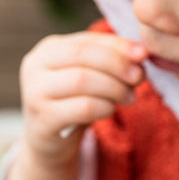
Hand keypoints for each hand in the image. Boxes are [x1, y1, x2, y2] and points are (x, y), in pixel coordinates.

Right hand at [19, 32, 146, 164]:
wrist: (49, 140)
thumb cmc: (75, 100)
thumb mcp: (91, 76)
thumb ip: (112, 61)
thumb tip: (141, 54)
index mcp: (49, 49)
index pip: (87, 40)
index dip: (118, 45)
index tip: (143, 54)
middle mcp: (35, 67)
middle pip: (82, 55)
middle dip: (117, 64)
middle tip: (139, 77)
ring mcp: (35, 93)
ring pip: (82, 80)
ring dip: (114, 87)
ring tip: (129, 97)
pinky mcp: (43, 120)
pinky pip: (82, 108)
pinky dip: (104, 107)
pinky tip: (111, 109)